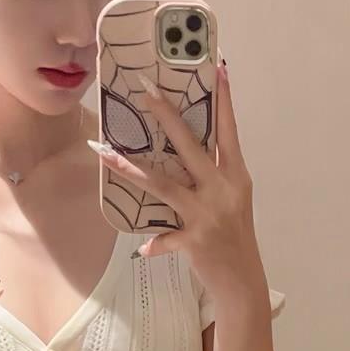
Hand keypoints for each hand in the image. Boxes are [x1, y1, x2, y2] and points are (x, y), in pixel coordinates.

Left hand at [90, 62, 268, 303]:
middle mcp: (223, 189)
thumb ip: (213, 177)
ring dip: (131, 168)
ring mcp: (208, 214)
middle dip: (167, 115)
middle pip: (191, 145)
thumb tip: (186, 152)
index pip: (228, 130)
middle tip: (147, 88)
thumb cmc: (235, 237)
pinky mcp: (195, 240)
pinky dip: (155, 243)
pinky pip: (165, 238)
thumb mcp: (232, 201)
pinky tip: (144, 248)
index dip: (224, 99)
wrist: (244, 283)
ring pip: (164, 184)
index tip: (219, 67)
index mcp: (236, 176)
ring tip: (105, 152)